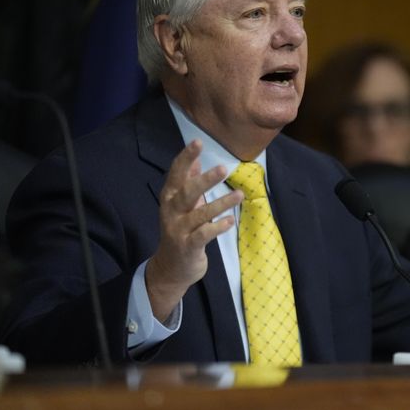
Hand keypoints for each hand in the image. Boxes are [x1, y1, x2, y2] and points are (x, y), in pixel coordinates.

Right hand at [146, 140, 242, 321]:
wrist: (170, 267)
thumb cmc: (180, 230)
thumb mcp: (182, 205)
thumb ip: (188, 182)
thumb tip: (196, 159)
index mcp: (170, 198)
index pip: (176, 174)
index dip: (186, 158)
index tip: (197, 142)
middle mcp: (171, 212)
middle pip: (186, 193)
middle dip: (204, 180)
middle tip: (224, 168)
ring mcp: (178, 231)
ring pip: (199, 215)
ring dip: (221, 204)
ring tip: (239, 195)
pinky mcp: (188, 247)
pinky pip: (203, 235)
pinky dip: (217, 227)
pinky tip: (230, 221)